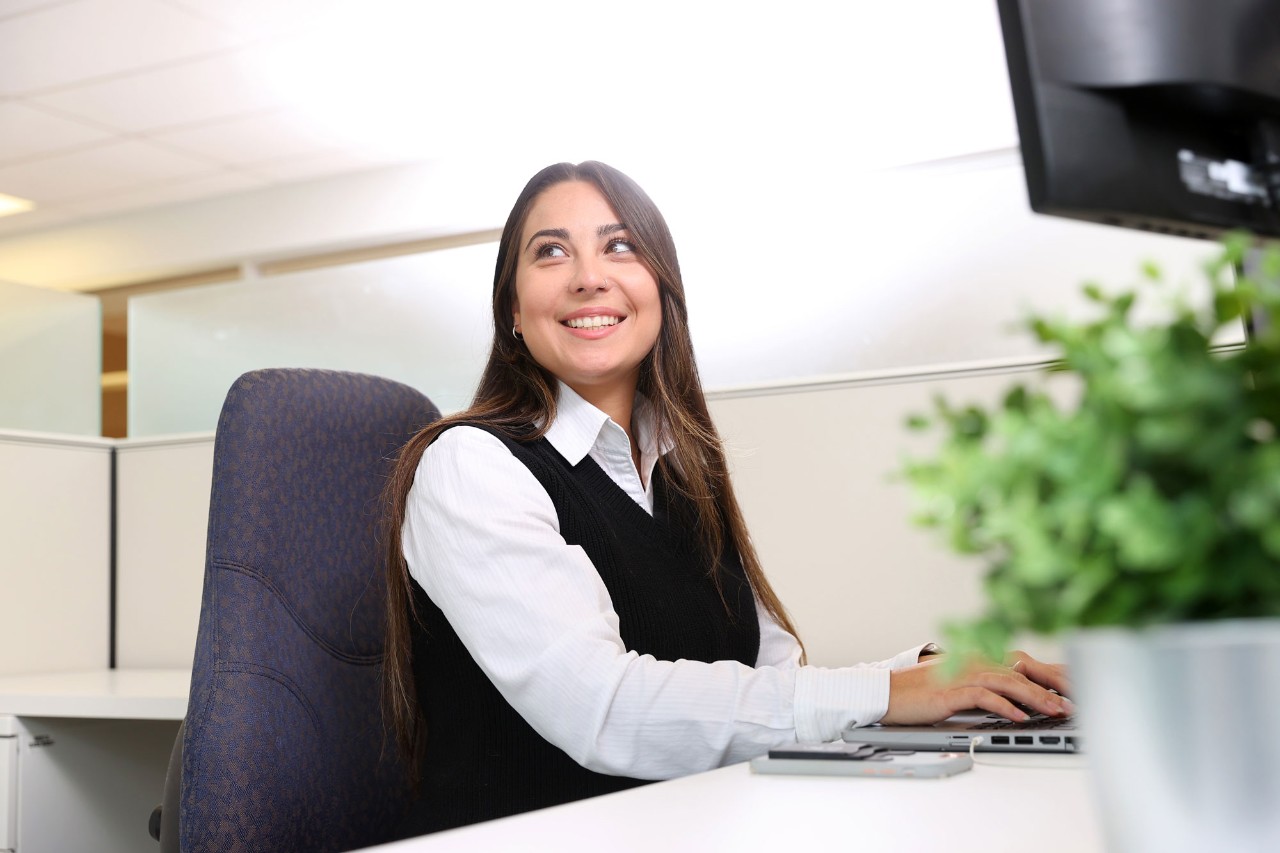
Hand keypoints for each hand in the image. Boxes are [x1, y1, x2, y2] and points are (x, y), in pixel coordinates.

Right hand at [881, 650, 1071, 725]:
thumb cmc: (919, 693)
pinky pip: (985, 696)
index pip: (1020, 665)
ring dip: (1036, 697)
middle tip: (1074, 702)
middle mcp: (972, 662)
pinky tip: (1020, 717)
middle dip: (1051, 688)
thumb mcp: (956, 686)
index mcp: (976, 659)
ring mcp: (962, 675)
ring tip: (1056, 710)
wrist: (886, 693)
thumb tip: (1014, 700)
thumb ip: (984, 687)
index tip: (1072, 690)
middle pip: (1020, 671)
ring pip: (1008, 681)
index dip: (1048, 676)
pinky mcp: (951, 691)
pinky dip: (1006, 706)